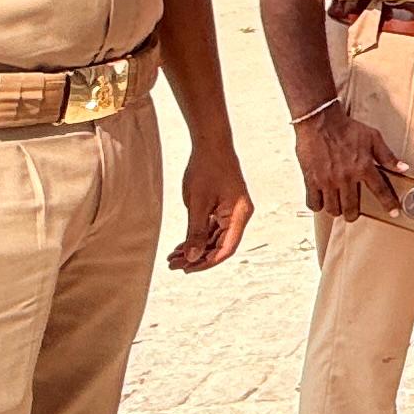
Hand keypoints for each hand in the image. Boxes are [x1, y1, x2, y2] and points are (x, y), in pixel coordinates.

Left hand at [167, 139, 251, 271]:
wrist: (211, 144)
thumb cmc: (208, 169)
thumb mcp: (198, 203)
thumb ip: (196, 232)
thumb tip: (193, 256)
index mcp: (239, 216)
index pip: (226, 248)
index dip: (207, 262)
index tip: (187, 269)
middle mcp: (239, 216)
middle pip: (220, 246)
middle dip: (198, 257)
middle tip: (174, 265)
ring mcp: (231, 212)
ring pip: (214, 239)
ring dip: (196, 248)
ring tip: (174, 257)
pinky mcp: (223, 208)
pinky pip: (211, 229)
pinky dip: (197, 237)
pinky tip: (181, 245)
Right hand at [295, 101, 410, 220]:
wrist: (320, 120)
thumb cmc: (347, 128)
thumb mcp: (372, 137)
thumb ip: (387, 156)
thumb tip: (403, 168)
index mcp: (363, 167)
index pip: (380, 191)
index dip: (389, 204)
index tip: (394, 213)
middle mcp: (346, 177)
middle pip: (351, 208)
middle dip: (353, 214)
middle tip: (353, 213)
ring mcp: (327, 180)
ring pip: (333, 208)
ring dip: (337, 210)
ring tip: (337, 206)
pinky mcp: (311, 179)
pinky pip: (314, 202)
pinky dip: (318, 205)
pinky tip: (322, 201)